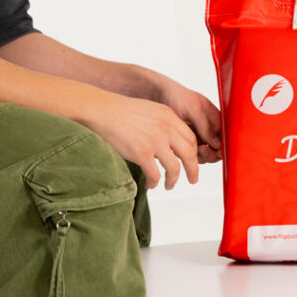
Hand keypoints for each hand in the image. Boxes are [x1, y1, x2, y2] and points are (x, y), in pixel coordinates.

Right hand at [86, 93, 207, 189]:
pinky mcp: (142, 153)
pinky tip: (150, 184)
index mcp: (170, 117)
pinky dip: (154, 183)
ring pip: (174, 168)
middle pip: (189, 154)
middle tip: (192, 179)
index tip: (192, 162)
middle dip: (192, 170)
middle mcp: (166, 128)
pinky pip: (155, 175)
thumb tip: (173, 144)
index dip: (194, 153)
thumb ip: (166, 125)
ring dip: (174, 180)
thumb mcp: (152, 111)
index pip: (191, 139)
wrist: (102, 111)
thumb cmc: (123, 112)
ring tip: (169, 185)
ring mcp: (155, 141)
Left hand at [155, 81, 222, 164]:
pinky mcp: (187, 142)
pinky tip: (185, 149)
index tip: (218, 150)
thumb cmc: (178, 97)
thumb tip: (217, 143)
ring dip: (203, 156)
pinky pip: (194, 155)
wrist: (158, 96)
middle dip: (213, 153)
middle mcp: (209, 129)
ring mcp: (199, 136)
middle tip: (203, 150)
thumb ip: (206, 125)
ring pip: (207, 154)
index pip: (226, 136)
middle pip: (218, 148)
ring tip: (196, 149)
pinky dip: (192, 156)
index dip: (225, 145)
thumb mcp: (194, 108)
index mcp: (216, 119)